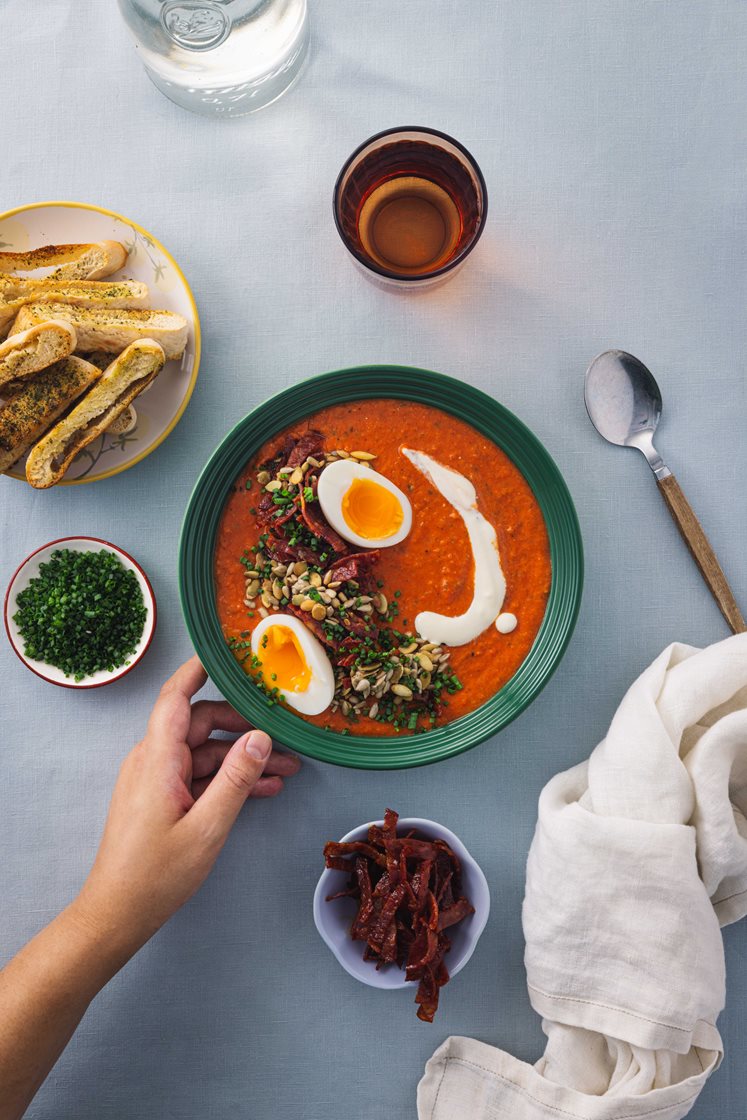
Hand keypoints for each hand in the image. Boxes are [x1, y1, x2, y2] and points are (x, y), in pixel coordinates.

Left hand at [73, 656, 299, 959]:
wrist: (118, 914)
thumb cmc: (156, 874)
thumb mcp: (207, 827)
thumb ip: (236, 779)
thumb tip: (261, 738)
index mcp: (157, 759)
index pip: (176, 698)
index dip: (198, 669)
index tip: (226, 653)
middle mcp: (153, 761)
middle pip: (201, 724)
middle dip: (244, 728)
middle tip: (284, 735)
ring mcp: (156, 779)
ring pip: (205, 754)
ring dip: (243, 760)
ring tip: (287, 770)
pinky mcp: (161, 798)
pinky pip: (198, 776)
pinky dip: (228, 780)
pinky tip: (263, 789)